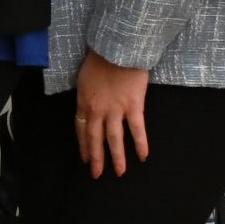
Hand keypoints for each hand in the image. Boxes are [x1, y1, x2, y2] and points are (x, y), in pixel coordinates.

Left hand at [75, 49, 150, 177]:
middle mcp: (97, 110)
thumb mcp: (84, 77)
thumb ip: (87, 94)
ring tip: (119, 172)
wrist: (118, 48)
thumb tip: (88, 103)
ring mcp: (116, 109)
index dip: (83, 146)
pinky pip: (137, 129)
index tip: (85, 159)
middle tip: (97, 174)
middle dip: (96, 158)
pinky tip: (143, 156)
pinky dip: (141, 144)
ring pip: (114, 139)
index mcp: (83, 102)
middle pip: (95, 139)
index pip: (81, 129)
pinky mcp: (134, 106)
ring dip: (117, 157)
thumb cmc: (100, 58)